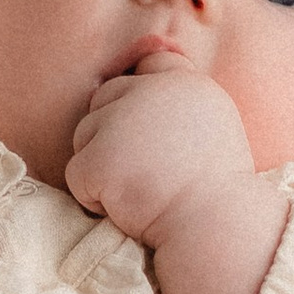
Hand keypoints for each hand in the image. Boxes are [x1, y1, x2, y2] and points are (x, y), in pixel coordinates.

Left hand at [65, 63, 256, 246]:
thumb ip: (180, 103)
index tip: (152, 134)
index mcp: (187, 84)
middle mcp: (153, 92)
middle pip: (106, 97)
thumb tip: (140, 87)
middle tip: (144, 172)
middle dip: (112, 133)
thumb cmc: (216, 192)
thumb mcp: (214, 127)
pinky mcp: (101, 158)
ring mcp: (124, 122)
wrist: (215, 230)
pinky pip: (76, 174)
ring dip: (102, 166)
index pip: (151, 63)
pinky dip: (93, 198)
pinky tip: (127, 208)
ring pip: (84, 134)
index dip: (141, 96)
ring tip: (140, 191)